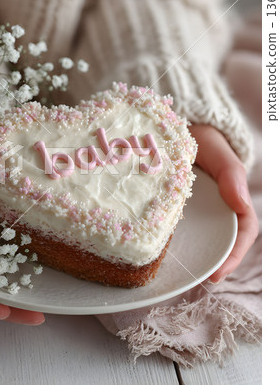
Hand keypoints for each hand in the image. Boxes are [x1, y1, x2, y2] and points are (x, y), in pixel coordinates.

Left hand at [189, 125, 258, 282]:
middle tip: (196, 281)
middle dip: (215, 261)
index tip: (216, 274)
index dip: (234, 255)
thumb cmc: (202, 134)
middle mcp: (220, 203)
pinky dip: (178, 237)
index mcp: (235, 194)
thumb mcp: (216, 149)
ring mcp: (202, 203)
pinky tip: (162, 246)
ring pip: (204, 233)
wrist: (180, 123)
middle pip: (224, 238)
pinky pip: (182, 222)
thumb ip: (230, 172)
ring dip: (197, 253)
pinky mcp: (183, 201)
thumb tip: (242, 204)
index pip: (244, 231)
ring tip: (180, 272)